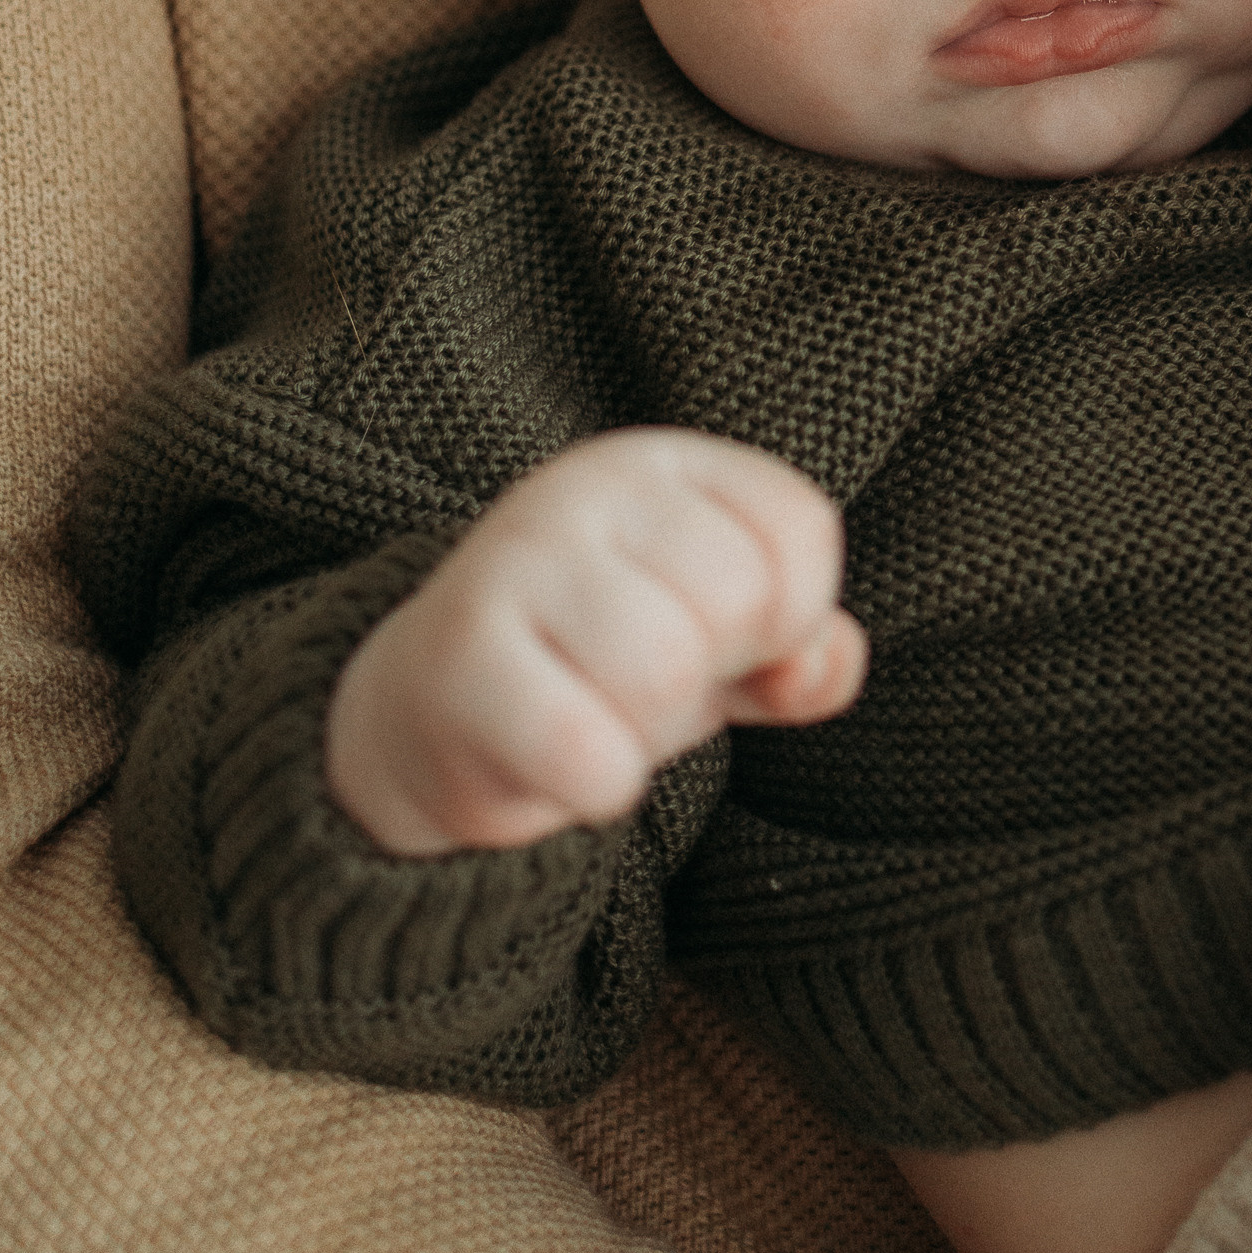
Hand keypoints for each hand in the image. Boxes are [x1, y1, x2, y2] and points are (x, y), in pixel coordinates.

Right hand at [323, 428, 866, 855]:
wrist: (430, 716)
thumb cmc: (597, 665)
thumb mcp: (718, 644)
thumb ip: (801, 650)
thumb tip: (822, 666)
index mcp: (659, 467)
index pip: (798, 530)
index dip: (792, 617)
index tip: (727, 640)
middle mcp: (583, 491)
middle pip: (736, 600)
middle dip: (710, 675)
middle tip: (642, 686)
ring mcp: (515, 563)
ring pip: (666, 671)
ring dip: (648, 732)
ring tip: (597, 717)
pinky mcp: (460, 658)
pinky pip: (589, 750)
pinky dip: (601, 785)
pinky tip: (567, 767)